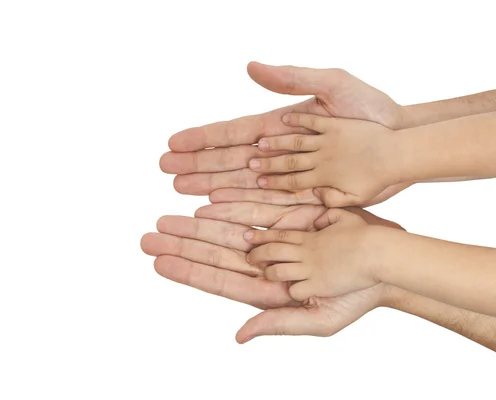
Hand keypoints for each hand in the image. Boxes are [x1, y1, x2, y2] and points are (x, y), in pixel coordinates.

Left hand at [141, 203, 401, 341]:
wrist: (387, 262)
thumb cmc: (358, 297)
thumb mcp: (319, 319)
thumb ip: (276, 324)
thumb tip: (239, 336)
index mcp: (268, 289)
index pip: (218, 279)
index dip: (187, 270)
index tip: (158, 261)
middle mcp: (265, 262)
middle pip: (213, 252)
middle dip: (181, 244)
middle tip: (148, 237)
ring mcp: (275, 237)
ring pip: (226, 228)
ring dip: (196, 223)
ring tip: (166, 218)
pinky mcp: (289, 215)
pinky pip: (254, 207)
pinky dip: (230, 204)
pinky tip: (207, 201)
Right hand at [160, 62, 410, 205]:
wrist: (401, 140)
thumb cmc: (370, 109)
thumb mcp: (332, 85)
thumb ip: (291, 79)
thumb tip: (249, 66)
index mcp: (279, 124)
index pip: (232, 133)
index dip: (202, 139)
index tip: (173, 143)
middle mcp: (277, 151)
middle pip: (229, 160)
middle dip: (196, 164)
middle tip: (165, 171)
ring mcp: (288, 175)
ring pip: (241, 183)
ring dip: (210, 186)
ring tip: (182, 190)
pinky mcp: (304, 194)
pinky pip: (266, 202)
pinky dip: (240, 205)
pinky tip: (217, 207)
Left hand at [246, 208, 381, 300]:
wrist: (380, 253)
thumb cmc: (368, 237)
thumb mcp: (346, 218)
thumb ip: (328, 219)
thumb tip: (317, 222)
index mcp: (311, 238)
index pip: (279, 236)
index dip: (261, 236)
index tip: (247, 235)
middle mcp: (307, 254)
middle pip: (272, 252)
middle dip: (257, 255)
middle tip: (248, 256)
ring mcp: (311, 270)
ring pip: (278, 272)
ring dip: (271, 273)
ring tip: (267, 273)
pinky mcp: (319, 285)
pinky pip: (296, 290)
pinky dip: (293, 291)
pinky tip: (294, 289)